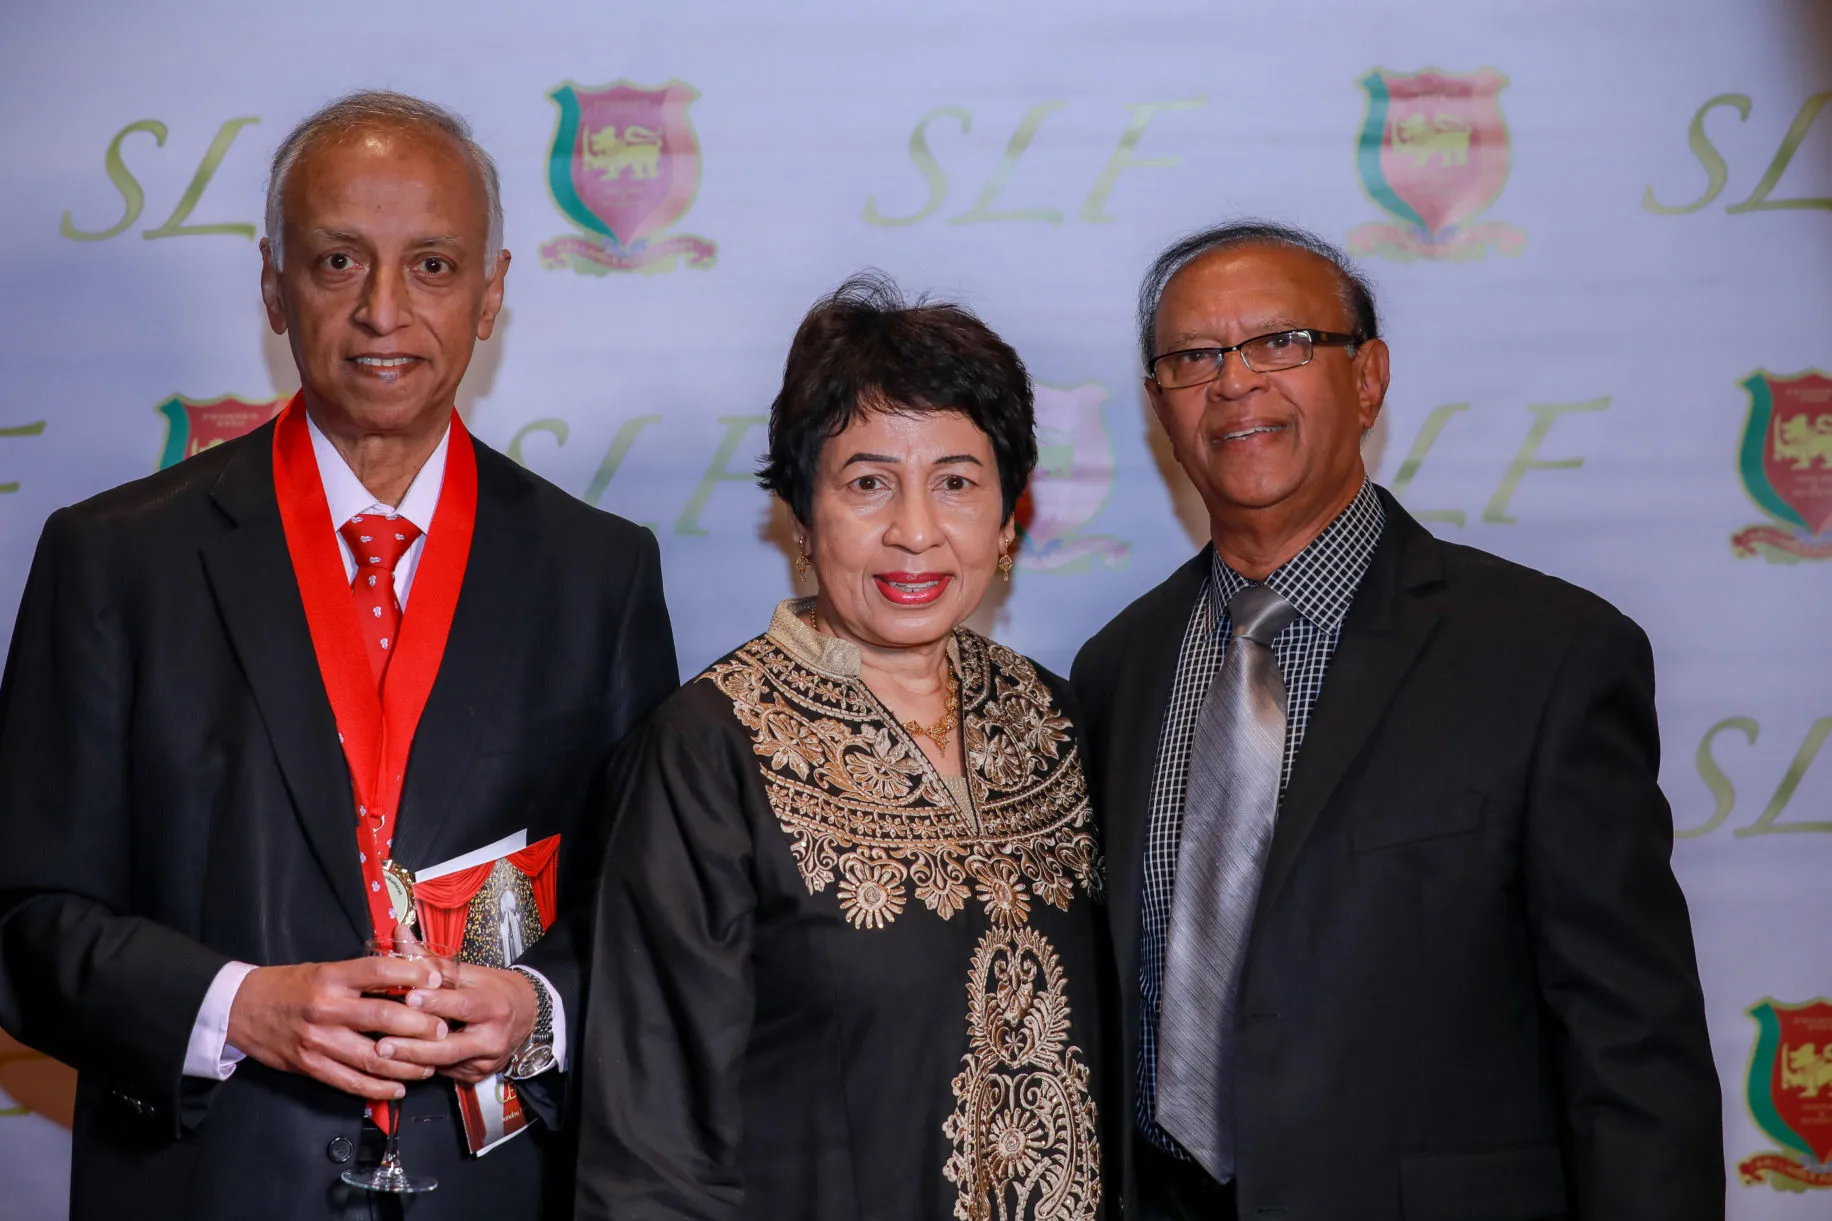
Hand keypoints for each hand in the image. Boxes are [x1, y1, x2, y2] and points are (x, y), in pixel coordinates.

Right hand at [226, 958, 449, 1100]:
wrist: (240, 1008)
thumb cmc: (290, 986)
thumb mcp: (325, 969)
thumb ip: (362, 975)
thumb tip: (408, 973)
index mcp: (332, 978)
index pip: (379, 971)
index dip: (412, 975)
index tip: (436, 980)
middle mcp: (327, 1008)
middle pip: (383, 1017)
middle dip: (419, 1026)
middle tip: (442, 1030)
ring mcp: (318, 1040)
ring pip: (371, 1056)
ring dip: (406, 1064)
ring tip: (429, 1064)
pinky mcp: (310, 1065)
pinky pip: (350, 1081)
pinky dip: (377, 1088)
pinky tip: (398, 1088)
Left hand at [378, 963, 536, 1084]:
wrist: (527, 1014)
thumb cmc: (493, 989)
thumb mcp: (468, 971)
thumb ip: (430, 959)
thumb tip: (399, 934)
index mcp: (493, 1005)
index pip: (462, 1006)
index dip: (436, 1003)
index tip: (409, 998)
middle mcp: (493, 1036)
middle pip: (450, 1047)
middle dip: (413, 1047)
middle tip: (382, 1044)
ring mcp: (486, 1060)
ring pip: (445, 1064)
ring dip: (412, 1060)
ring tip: (383, 1054)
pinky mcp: (479, 1075)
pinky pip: (447, 1073)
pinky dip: (424, 1066)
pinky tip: (402, 1062)